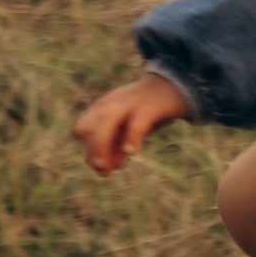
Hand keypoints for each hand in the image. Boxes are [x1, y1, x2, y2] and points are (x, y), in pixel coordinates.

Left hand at [74, 70, 191, 172]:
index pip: (81, 130)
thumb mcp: (127, 127)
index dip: (89, 150)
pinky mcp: (149, 108)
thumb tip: (106, 169)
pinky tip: (131, 152)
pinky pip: (135, 124)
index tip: (107, 162)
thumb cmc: (147, 112)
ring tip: (114, 167)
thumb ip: (115, 145)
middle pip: (85, 128)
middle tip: (106, 171)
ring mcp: (128, 105)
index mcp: (101, 108)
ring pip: (105, 122)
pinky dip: (130, 139)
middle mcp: (110, 105)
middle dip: (92, 153)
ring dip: (102, 147)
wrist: (174, 85)